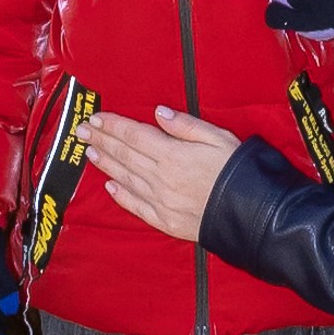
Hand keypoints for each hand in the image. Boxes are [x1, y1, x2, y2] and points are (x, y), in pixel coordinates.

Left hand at [82, 108, 238, 241]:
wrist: (252, 214)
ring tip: (90, 151)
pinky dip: (121, 195)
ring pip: (125, 178)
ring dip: (105, 164)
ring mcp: (161, 201)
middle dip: (101, 140)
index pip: (134, 135)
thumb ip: (186, 125)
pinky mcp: (165, 220)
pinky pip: (136, 206)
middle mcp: (161, 178)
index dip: (113, 126)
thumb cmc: (238, 171)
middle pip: (124, 155)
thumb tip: (159, 113)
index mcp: (174, 154)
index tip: (96, 117)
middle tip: (82, 131)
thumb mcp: (219, 137)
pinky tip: (110, 186)